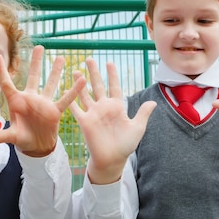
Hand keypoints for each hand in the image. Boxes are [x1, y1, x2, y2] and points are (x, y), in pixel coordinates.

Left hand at [0, 45, 86, 156]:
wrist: (37, 146)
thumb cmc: (22, 138)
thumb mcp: (9, 137)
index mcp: (17, 102)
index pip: (6, 83)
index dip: (1, 70)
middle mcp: (30, 99)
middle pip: (33, 77)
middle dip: (36, 63)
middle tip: (39, 47)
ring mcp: (43, 103)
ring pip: (50, 84)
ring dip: (55, 72)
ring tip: (61, 58)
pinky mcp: (55, 111)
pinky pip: (65, 99)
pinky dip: (73, 91)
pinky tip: (81, 80)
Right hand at [69, 58, 155, 184]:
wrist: (113, 159)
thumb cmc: (126, 145)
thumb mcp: (138, 127)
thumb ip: (143, 113)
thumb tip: (154, 102)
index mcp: (117, 106)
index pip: (114, 86)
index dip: (112, 75)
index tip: (109, 62)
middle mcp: (104, 107)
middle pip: (97, 86)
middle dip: (93, 72)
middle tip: (89, 59)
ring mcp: (93, 113)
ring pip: (85, 94)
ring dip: (80, 83)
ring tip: (75, 70)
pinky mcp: (85, 122)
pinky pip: (76, 109)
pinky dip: (71, 100)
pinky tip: (65, 90)